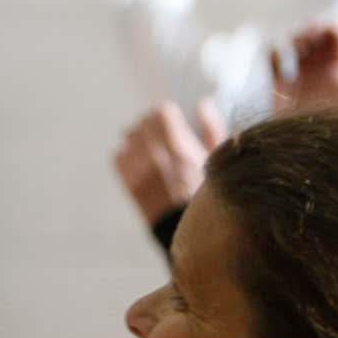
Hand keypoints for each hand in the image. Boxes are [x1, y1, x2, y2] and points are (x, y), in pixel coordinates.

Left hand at [114, 100, 225, 225]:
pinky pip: (118, 158)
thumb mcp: (219, 161)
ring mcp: (139, 172)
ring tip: (149, 144)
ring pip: (129, 139)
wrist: (192, 231)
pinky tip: (138, 159)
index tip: (171, 117)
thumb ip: (211, 130)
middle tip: (159, 130)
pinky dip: (126, 154)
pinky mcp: (130, 186)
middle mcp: (156, 157)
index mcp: (180, 148)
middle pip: (143, 124)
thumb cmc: (210, 195)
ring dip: (138, 137)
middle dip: (152, 124)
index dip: (167, 113)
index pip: (161, 113)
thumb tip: (203, 105)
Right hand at [271, 23, 337, 122]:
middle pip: (317, 38)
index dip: (331, 28)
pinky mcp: (280, 92)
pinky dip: (274, 54)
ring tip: (295, 47)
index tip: (324, 33)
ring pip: (296, 48)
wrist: (315, 161)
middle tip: (307, 39)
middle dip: (312, 30)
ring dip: (294, 39)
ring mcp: (301, 82)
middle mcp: (322, 74)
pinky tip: (277, 54)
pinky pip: (275, 66)